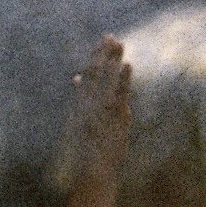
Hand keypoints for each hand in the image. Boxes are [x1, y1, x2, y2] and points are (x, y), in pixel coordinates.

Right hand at [67, 35, 131, 180]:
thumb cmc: (90, 149)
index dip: (96, 55)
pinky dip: (123, 79)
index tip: (103, 40)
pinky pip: (119, 95)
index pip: (89, 74)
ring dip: (112, 60)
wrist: (93, 170)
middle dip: (103, 53)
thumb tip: (77, 78)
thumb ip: (82, 97)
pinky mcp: (114, 117)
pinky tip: (128, 64)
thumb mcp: (82, 120)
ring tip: (119, 43)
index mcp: (83, 103)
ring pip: (106, 80)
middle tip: (111, 36)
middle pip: (96, 72)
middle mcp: (90, 103)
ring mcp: (102, 110)